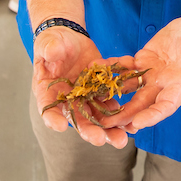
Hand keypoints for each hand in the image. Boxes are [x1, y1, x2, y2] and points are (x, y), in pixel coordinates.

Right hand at [33, 25, 130, 148]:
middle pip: (77, 120)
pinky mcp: (100, 92)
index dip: (52, 118)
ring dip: (109, 130)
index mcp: (48, 93)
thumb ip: (50, 49)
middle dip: (89, 131)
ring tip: (122, 140)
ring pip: (97, 118)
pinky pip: (111, 105)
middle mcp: (67, 101)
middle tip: (100, 140)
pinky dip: (121, 115)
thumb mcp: (49, 44)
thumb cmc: (54, 43)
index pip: (47, 108)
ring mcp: (85, 98)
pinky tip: (132, 124)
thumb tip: (51, 52)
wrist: (70, 40)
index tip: (60, 126)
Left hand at [107, 8, 180, 132]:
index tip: (138, 123)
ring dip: (114, 99)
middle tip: (109, 125)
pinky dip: (111, 72)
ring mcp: (151, 74)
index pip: (166, 105)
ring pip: (129, 90)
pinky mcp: (141, 61)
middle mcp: (163, 84)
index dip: (153, 115)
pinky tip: (96, 73)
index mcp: (180, 85)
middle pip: (143, 104)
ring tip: (95, 107)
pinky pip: (124, 69)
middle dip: (126, 116)